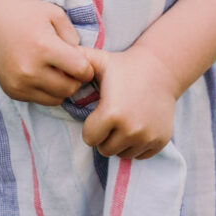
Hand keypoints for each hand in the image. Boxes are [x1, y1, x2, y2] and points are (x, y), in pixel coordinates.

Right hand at [0, 0, 93, 105]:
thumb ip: (73, 36)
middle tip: (70, 67)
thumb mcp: (55, 14)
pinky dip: (45, 91)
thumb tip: (82, 61)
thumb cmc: (27, 15)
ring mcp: (19, 83)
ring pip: (56, 99)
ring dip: (61, 88)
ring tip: (56, 71)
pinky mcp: (12, 91)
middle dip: (75, 80)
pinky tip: (41, 74)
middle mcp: (30, 69)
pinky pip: (40, 100)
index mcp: (44, 47)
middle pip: (69, 88)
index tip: (84, 62)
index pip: (80, 70)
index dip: (87, 68)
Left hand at [81, 45, 177, 159]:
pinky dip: (137, 144)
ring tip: (125, 120)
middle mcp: (131, 129)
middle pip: (105, 149)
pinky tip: (138, 124)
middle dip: (105, 136)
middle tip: (111, 117)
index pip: (89, 138)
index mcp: (112, 113)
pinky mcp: (161, 141)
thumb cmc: (124, 65)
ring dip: (120, 142)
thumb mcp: (99, 60)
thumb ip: (76, 60)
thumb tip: (55, 65)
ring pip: (123, 154)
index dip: (90, 126)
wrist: (161, 68)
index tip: (98, 112)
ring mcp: (147, 137)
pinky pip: (140, 155)